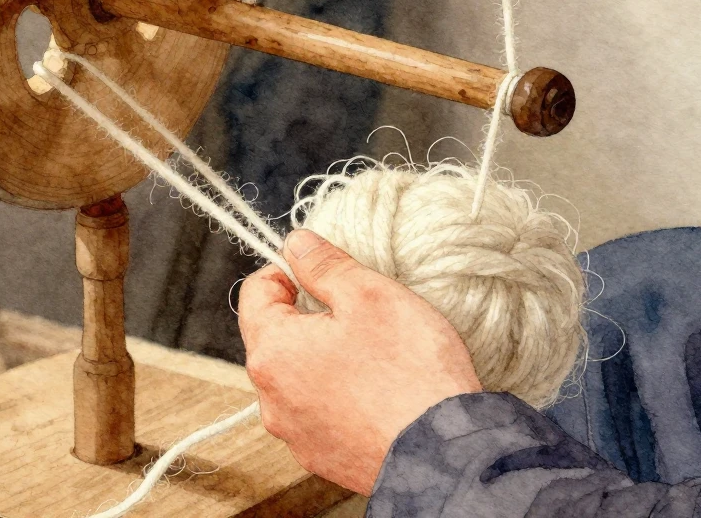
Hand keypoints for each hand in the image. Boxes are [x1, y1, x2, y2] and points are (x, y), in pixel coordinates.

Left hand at [238, 229, 480, 495]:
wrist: (446, 454)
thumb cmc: (408, 372)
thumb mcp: (368, 294)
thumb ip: (323, 264)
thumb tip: (297, 244)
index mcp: (273, 352)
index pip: (254, 292)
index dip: (285, 271)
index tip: (317, 269)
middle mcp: (272, 399)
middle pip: (274, 335)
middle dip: (306, 315)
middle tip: (353, 308)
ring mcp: (296, 433)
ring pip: (296, 375)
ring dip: (321, 355)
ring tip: (370, 350)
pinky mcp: (322, 457)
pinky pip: (317, 411)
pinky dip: (337, 393)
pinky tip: (375, 388)